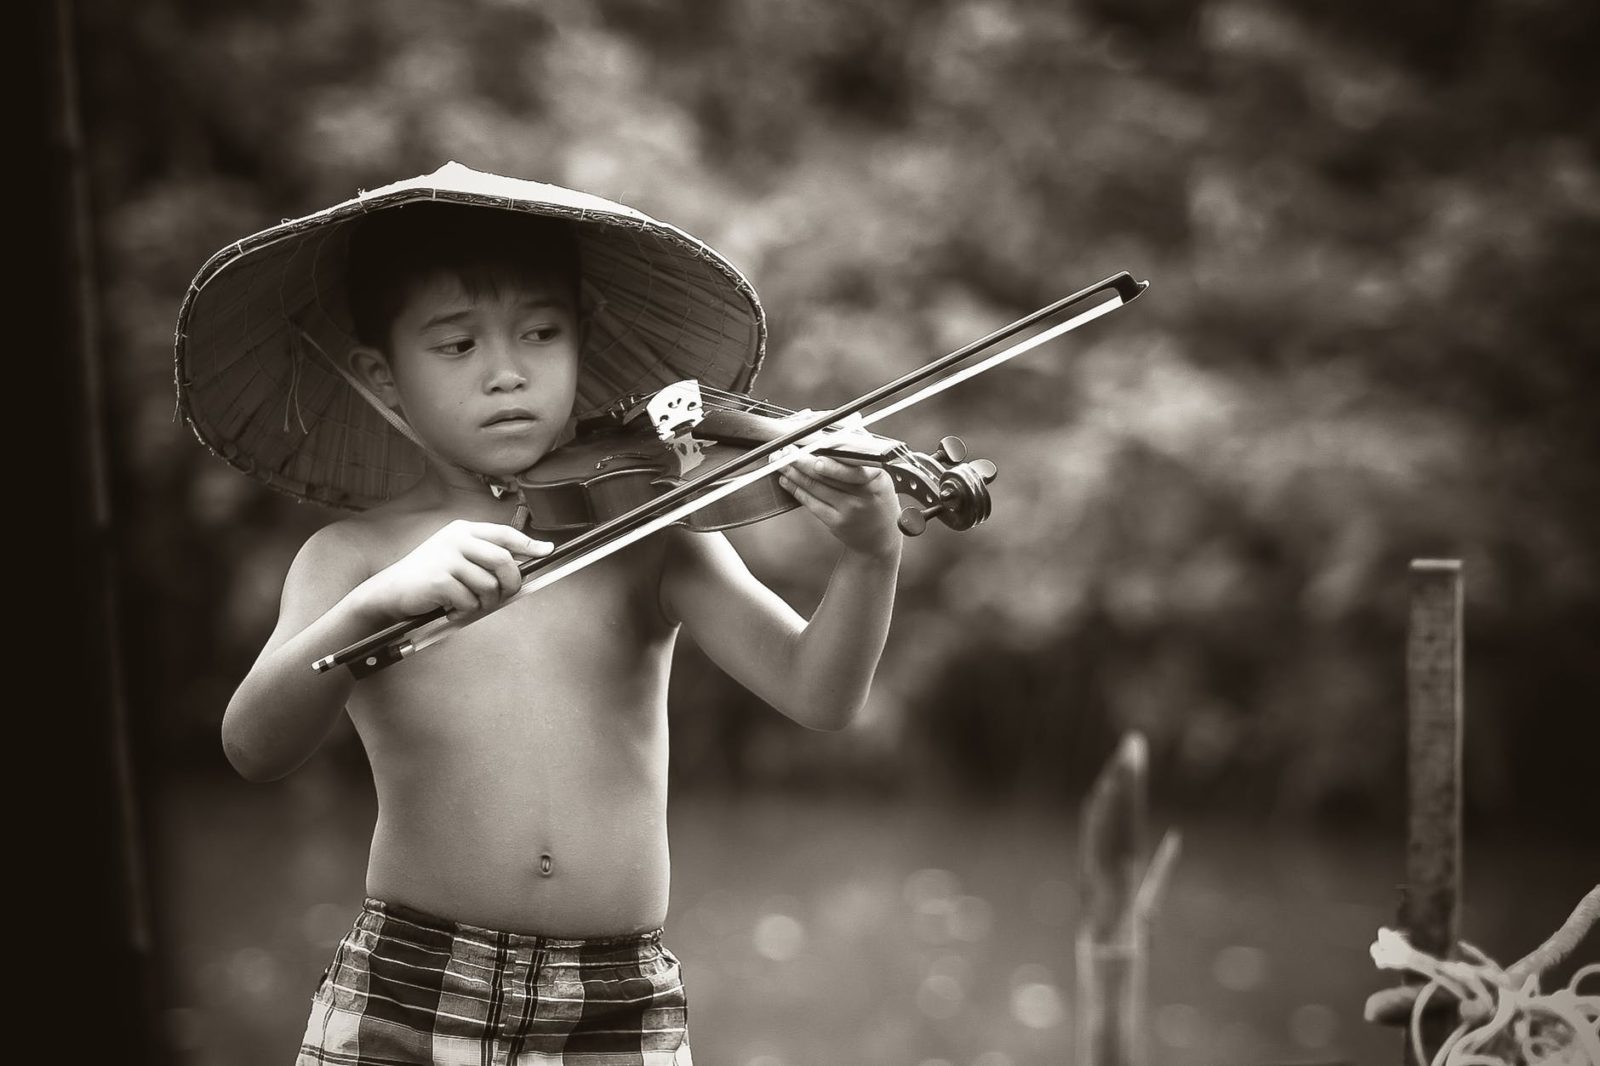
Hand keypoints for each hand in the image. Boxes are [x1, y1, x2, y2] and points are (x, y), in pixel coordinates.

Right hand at [354, 520, 553, 621]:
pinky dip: (464, 613)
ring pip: (489, 586)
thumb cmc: (428, 579)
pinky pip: (470, 601)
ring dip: (483, 603)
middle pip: (504, 561)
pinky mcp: (439, 579)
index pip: (504, 533)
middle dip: (510, 584)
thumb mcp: (455, 559)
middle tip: (503, 597)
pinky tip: (450, 612)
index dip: (528, 544)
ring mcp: (447, 557)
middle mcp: (456, 539)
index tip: (547, 550)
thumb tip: (519, 571)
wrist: (390, 592)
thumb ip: (483, 559)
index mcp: (463, 530)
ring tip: (466, 606)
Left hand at [778, 455, 902, 560]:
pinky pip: (811, 503)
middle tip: (786, 452)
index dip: (827, 460)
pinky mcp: (836, 522)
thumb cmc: (878, 500)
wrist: (880, 536)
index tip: (810, 449)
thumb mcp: (881, 476)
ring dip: (793, 473)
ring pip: (815, 487)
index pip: (849, 466)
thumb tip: (841, 432)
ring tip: (780, 463)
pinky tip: (786, 481)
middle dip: (801, 461)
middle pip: (826, 475)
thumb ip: (862, 454)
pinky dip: (796, 490)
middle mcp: (863, 494)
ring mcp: (848, 509)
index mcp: (875, 478)